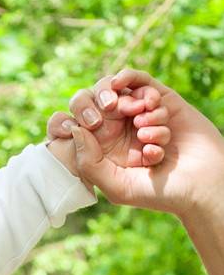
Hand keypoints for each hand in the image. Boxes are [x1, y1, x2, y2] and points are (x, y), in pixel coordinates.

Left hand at [46, 70, 223, 216]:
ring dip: (130, 106)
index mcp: (103, 151)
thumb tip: (74, 131)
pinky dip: (138, 87)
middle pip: (95, 103)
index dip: (76, 119)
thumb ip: (89, 164)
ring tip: (145, 131)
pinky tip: (146, 103)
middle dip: (100, 106)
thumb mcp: (116, 186)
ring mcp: (139, 113)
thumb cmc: (158, 192)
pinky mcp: (162, 100)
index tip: (87, 125)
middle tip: (109, 115)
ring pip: (120, 93)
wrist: (199, 183)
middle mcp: (118, 130)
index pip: (78, 126)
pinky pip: (141, 82)